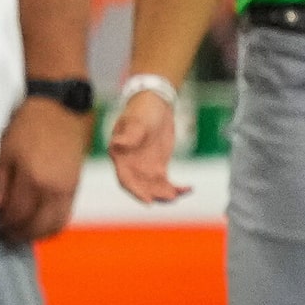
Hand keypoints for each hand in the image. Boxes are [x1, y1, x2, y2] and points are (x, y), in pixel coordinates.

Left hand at [0, 98, 94, 244]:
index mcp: (34, 179)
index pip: (18, 215)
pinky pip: (64, 217)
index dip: (4, 225)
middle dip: (18, 235)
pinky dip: (50, 226)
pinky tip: (36, 224)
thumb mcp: (5, 151)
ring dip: (36, 234)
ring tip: (18, 232)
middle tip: (3, 235)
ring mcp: (68, 190)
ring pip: (54, 226)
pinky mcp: (75, 188)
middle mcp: (54, 189)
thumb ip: (0, 182)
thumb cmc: (28, 127)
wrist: (61, 110)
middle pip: (37, 226)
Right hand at [105, 87, 192, 204]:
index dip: (136, 192)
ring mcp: (144, 167)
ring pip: (154, 188)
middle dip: (155, 194)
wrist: (155, 103)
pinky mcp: (157, 167)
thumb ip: (129, 134)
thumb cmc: (142, 109)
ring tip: (181, 192)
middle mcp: (130, 165)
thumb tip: (116, 143)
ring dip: (167, 194)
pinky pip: (165, 183)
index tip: (149, 201)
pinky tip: (188, 188)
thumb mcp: (137, 121)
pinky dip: (175, 188)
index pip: (126, 179)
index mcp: (121, 156)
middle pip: (141, 187)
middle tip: (171, 197)